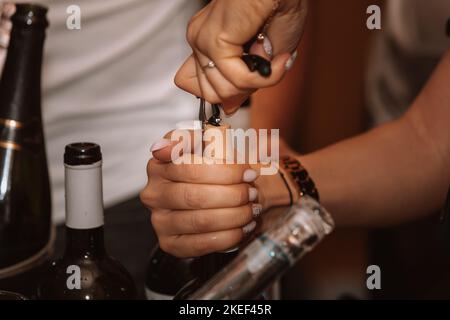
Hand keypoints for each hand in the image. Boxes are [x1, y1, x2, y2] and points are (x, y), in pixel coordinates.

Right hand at [140, 131, 291, 256]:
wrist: (221, 194)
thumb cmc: (216, 168)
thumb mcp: (214, 143)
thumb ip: (209, 135)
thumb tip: (192, 139)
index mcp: (159, 163)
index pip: (190, 167)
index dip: (225, 172)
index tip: (248, 172)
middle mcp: (154, 192)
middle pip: (195, 196)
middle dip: (232, 195)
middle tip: (252, 192)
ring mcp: (159, 219)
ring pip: (200, 220)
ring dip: (234, 216)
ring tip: (251, 209)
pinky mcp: (169, 242)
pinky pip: (199, 244)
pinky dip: (227, 236)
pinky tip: (242, 227)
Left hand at [175, 0, 307, 113]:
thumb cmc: (280, 8)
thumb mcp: (263, 57)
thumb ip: (242, 82)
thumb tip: (228, 108)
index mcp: (208, 44)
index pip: (201, 86)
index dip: (228, 94)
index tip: (253, 82)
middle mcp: (199, 42)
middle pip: (212, 94)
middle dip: (245, 89)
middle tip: (267, 67)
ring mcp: (202, 41)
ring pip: (224, 91)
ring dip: (259, 82)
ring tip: (276, 60)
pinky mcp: (213, 41)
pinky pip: (238, 79)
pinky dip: (265, 77)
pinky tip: (278, 60)